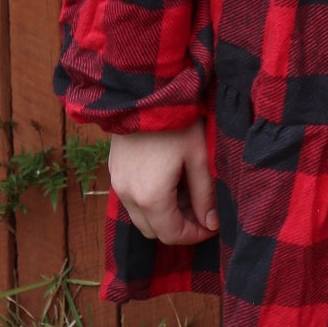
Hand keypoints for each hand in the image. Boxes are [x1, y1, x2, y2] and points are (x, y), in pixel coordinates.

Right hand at [107, 120, 217, 245]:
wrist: (145, 90)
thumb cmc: (177, 122)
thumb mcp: (198, 157)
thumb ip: (204, 195)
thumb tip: (212, 224)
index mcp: (151, 197)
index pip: (172, 235)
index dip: (195, 236)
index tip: (214, 225)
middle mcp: (128, 197)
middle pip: (154, 231)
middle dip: (180, 227)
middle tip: (202, 210)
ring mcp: (117, 185)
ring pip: (141, 217)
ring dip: (164, 215)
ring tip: (187, 193)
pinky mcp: (113, 172)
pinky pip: (132, 200)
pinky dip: (150, 202)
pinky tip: (168, 181)